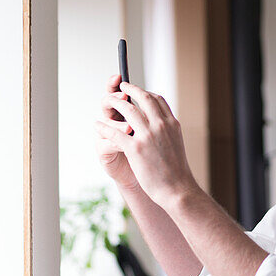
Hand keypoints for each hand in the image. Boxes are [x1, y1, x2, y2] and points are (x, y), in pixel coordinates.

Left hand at [94, 82, 197, 209]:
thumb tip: (159, 124)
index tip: (136, 92)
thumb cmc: (176, 171)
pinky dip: (104, 126)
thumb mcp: (176, 143)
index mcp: (172, 124)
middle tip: (121, 86)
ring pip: (127, 110)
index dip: (145, 93)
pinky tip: (97, 125)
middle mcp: (161, 125)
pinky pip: (114, 132)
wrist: (178, 189)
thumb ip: (167, 131)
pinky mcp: (135, 148)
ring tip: (107, 100)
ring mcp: (148, 136)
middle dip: (129, 89)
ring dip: (115, 102)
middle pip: (143, 98)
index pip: (157, 100)